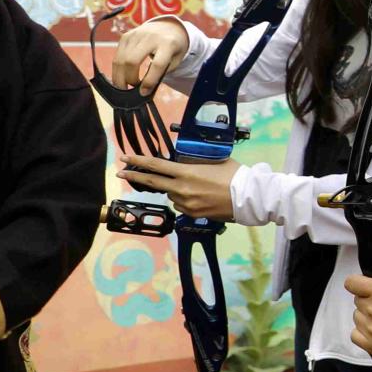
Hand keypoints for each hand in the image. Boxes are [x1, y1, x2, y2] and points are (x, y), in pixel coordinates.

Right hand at [109, 18, 189, 95]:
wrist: (167, 28)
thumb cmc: (172, 48)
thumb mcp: (174, 60)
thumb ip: (161, 73)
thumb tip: (144, 90)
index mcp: (168, 44)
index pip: (157, 65)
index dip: (149, 81)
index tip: (144, 92)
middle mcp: (150, 37)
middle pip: (132, 61)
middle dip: (129, 79)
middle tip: (130, 90)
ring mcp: (136, 35)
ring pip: (121, 59)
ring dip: (119, 77)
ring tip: (124, 86)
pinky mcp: (125, 36)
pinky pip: (117, 55)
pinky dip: (117, 69)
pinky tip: (121, 76)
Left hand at [117, 155, 235, 220]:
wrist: (249, 198)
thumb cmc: (235, 176)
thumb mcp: (215, 162)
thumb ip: (196, 164)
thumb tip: (185, 164)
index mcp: (187, 172)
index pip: (156, 165)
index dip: (138, 161)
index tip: (125, 158)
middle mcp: (182, 188)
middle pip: (152, 182)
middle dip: (135, 176)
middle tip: (122, 173)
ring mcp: (186, 203)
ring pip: (171, 195)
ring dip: (175, 190)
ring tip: (196, 187)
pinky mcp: (192, 214)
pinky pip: (181, 205)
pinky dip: (185, 200)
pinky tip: (200, 197)